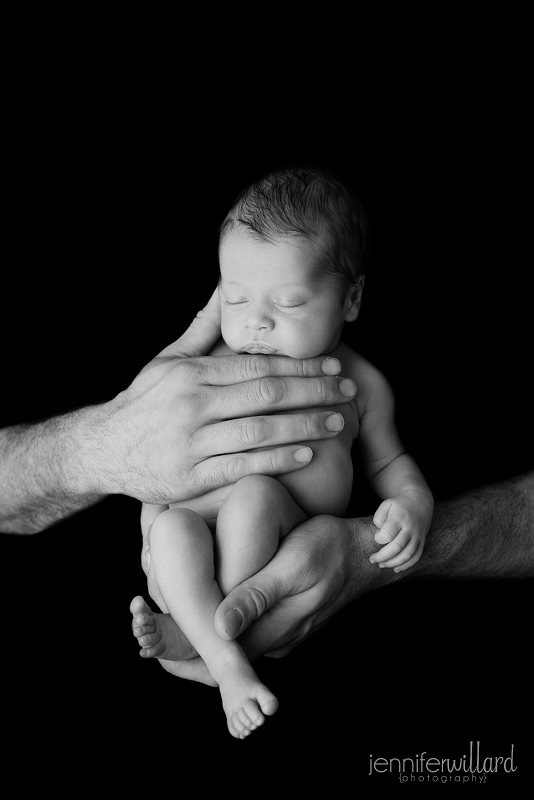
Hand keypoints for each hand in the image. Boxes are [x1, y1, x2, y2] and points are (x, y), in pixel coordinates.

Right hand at [88, 289, 356, 503]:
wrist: (103, 448)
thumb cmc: (144, 402)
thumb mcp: (167, 360)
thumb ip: (202, 329)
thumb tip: (224, 290)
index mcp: (191, 374)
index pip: (256, 366)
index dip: (299, 365)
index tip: (333, 363)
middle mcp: (192, 405)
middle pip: (265, 395)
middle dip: (313, 391)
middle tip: (348, 390)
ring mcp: (192, 442)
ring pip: (259, 431)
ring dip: (304, 425)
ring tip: (337, 422)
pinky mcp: (192, 476)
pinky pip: (243, 466)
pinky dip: (277, 460)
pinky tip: (306, 453)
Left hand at [132, 514, 392, 683]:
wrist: (364, 554)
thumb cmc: (331, 550)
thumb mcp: (295, 565)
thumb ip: (258, 597)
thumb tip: (220, 628)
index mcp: (272, 632)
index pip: (215, 657)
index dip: (177, 647)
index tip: (144, 634)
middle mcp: (271, 642)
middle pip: (214, 657)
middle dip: (174, 643)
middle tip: (138, 623)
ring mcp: (275, 634)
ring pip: (223, 646)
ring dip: (188, 634)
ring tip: (150, 615)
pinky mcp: (276, 622)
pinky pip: (236, 632)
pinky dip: (208, 623)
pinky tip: (188, 602)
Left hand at [370, 491, 432, 571]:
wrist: (421, 500)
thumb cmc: (400, 504)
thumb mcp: (387, 503)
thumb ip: (379, 516)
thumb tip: (378, 530)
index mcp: (399, 518)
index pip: (388, 534)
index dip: (379, 539)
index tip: (377, 537)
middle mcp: (410, 528)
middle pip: (397, 547)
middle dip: (382, 557)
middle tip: (372, 559)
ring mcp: (418, 536)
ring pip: (407, 555)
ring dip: (393, 563)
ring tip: (381, 565)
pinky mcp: (422, 541)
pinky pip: (416, 557)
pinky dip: (406, 565)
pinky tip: (396, 569)